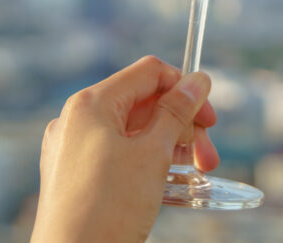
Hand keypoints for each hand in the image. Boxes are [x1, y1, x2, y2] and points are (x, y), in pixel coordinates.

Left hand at [32, 56, 219, 242]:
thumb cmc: (107, 209)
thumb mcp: (153, 153)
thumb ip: (178, 112)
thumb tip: (198, 80)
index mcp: (90, 104)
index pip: (149, 73)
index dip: (185, 90)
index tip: (210, 120)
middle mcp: (76, 120)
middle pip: (142, 103)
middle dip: (180, 126)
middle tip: (207, 156)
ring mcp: (71, 148)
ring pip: (131, 131)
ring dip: (167, 146)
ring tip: (193, 173)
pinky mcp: (73, 175)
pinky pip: (116, 154)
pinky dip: (144, 161)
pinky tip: (166, 183)